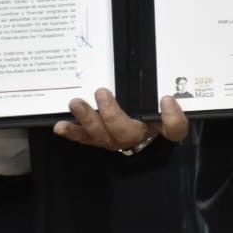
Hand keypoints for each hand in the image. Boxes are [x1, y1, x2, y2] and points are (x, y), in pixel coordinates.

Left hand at [53, 89, 188, 151]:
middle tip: (102, 92)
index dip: (171, 118)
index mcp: (156, 128)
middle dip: (111, 114)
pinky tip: (60, 126)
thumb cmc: (150, 114)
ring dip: (87, 119)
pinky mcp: (96, 138)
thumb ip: (173, 109)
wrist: (134, 127)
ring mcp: (113, 139)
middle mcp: (135, 138)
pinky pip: (84, 138)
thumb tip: (167, 99)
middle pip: (125, 132)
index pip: (173, 129)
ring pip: (101, 135)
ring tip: (76, 103)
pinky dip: (72, 132)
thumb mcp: (164, 110)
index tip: (166, 99)